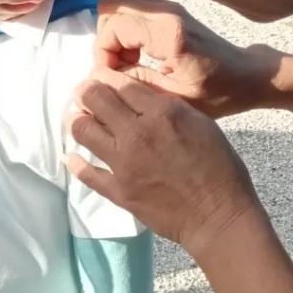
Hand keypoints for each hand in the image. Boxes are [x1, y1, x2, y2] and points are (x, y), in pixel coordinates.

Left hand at [69, 67, 258, 256]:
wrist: (218, 216)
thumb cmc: (219, 167)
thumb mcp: (200, 122)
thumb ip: (168, 106)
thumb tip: (139, 97)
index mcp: (161, 113)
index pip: (120, 83)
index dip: (106, 77)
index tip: (100, 77)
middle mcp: (137, 133)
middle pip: (94, 99)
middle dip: (85, 91)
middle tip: (84, 94)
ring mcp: (124, 164)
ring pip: (82, 130)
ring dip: (77, 120)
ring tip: (79, 119)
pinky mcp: (118, 191)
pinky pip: (86, 173)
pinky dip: (76, 162)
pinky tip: (72, 157)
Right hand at [94, 0, 282, 117]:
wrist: (248, 75)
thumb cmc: (219, 92)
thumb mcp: (175, 97)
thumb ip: (136, 82)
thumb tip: (103, 76)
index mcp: (169, 33)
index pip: (113, 25)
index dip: (103, 52)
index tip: (112, 77)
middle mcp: (167, 11)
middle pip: (110, 5)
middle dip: (105, 38)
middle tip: (119, 67)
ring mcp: (169, 6)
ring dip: (114, 30)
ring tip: (127, 59)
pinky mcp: (170, 9)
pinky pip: (132, 4)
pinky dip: (125, 26)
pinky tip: (138, 53)